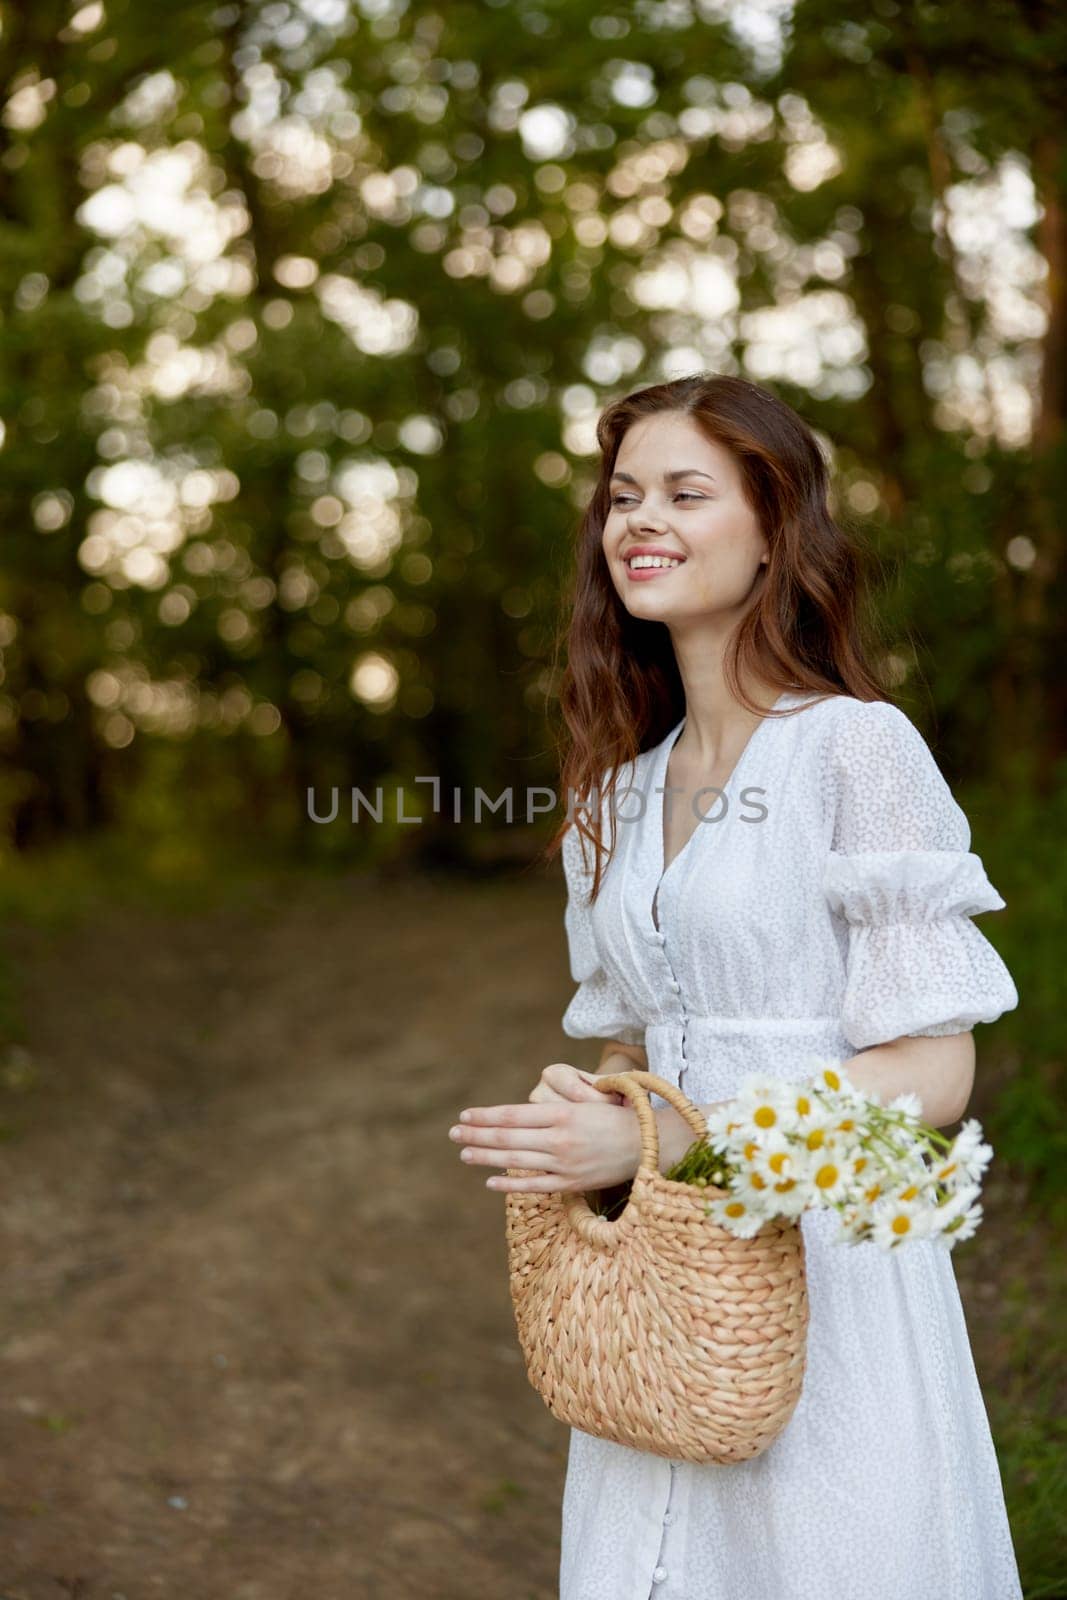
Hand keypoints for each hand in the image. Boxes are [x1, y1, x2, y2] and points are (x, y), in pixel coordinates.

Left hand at [448, 1067, 640, 1193]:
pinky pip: (535, 1185)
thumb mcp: (581, 1105)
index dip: (486, 1116)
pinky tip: (490, 1180)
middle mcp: (560, 1139)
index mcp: (562, 1114)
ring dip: (486, 1157)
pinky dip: (510, 1183)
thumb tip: (511, 1117)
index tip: (464, 1116)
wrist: (645, 1143)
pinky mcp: (571, 1184)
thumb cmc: (611, 1119)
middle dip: (477, 1135)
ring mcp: (565, 1163)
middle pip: (509, 1138)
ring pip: (517, 1160)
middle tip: (453, 1133)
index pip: (513, 1115)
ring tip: (465, 1153)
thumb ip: (549, 1112)